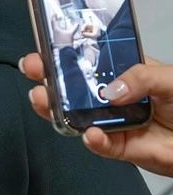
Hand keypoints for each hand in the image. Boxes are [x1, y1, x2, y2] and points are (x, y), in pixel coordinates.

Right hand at [19, 53, 172, 175]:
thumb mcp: (172, 78)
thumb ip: (142, 77)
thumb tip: (112, 88)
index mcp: (126, 71)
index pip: (90, 58)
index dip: (65, 52)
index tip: (46, 47)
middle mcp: (115, 96)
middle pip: (73, 86)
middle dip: (49, 78)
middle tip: (35, 70)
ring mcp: (114, 121)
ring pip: (76, 115)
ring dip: (57, 109)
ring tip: (45, 100)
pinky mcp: (120, 147)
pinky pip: (100, 145)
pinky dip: (93, 141)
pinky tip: (91, 134)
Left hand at [50, 10, 77, 46]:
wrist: (64, 50)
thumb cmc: (66, 42)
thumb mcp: (71, 33)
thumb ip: (74, 28)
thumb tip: (77, 23)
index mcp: (56, 30)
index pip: (53, 21)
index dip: (54, 17)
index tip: (54, 14)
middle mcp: (54, 32)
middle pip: (53, 24)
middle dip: (55, 20)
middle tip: (56, 17)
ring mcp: (54, 36)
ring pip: (54, 28)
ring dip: (56, 25)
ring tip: (59, 22)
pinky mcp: (56, 38)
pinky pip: (56, 32)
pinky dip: (58, 29)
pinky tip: (61, 30)